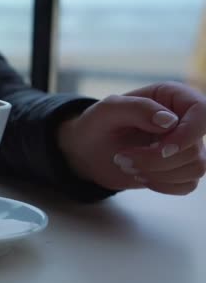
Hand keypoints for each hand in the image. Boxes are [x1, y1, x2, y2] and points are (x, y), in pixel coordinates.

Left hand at [58, 82, 205, 194]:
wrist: (87, 151)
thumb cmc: (96, 124)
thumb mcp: (107, 110)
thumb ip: (137, 108)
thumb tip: (170, 121)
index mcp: (172, 97)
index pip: (202, 112)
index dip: (188, 134)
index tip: (161, 148)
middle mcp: (185, 120)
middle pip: (195, 148)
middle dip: (156, 160)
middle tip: (121, 158)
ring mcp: (185, 146)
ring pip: (196, 168)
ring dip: (157, 173)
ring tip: (126, 165)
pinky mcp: (180, 169)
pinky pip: (188, 184)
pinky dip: (162, 185)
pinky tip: (140, 176)